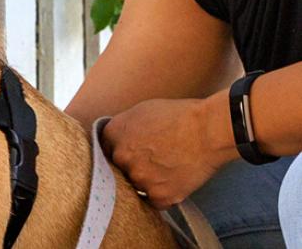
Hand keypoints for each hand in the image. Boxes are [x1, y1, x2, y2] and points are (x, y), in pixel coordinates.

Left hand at [101, 97, 231, 208]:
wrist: (207, 130)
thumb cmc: (177, 115)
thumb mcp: (141, 111)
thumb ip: (123, 128)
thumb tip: (116, 140)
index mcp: (114, 133)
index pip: (104, 149)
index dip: (116, 151)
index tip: (127, 152)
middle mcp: (121, 157)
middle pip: (118, 169)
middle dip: (130, 166)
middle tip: (150, 160)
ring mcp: (139, 178)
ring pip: (135, 185)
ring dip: (146, 180)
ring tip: (165, 167)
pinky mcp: (159, 196)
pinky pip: (153, 200)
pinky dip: (162, 194)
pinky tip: (173, 179)